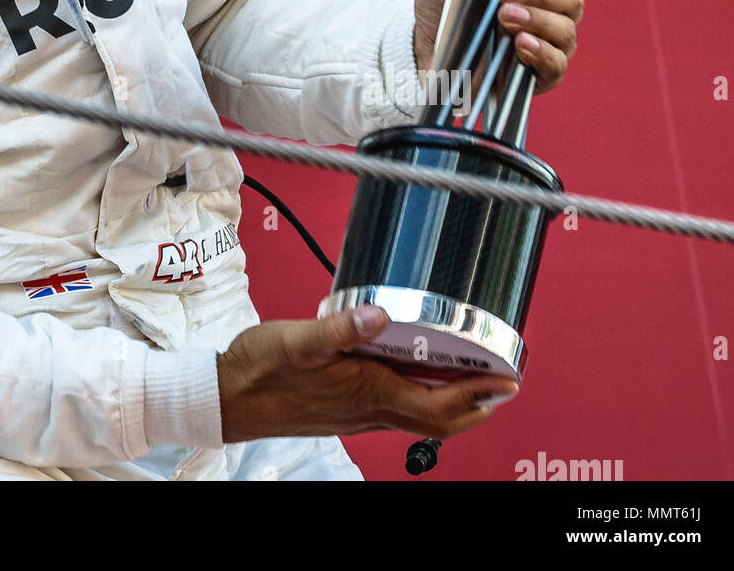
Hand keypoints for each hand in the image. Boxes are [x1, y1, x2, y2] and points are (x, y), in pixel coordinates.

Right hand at [216, 305, 518, 443]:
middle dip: (476, 404)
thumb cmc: (259, 370)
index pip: (438, 406)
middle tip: (502, 382)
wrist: (227, 398)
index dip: (477, 395)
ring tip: (471, 376)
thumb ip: (340, 327)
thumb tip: (381, 315)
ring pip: (419, 417)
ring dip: (452, 402)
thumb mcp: (297, 340)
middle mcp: (367, 409)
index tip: (506, 379)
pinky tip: (413, 373)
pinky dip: (419, 396)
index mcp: (364, 391)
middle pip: (438, 420)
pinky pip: (395, 410)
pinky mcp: (344, 409)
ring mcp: (356, 414)